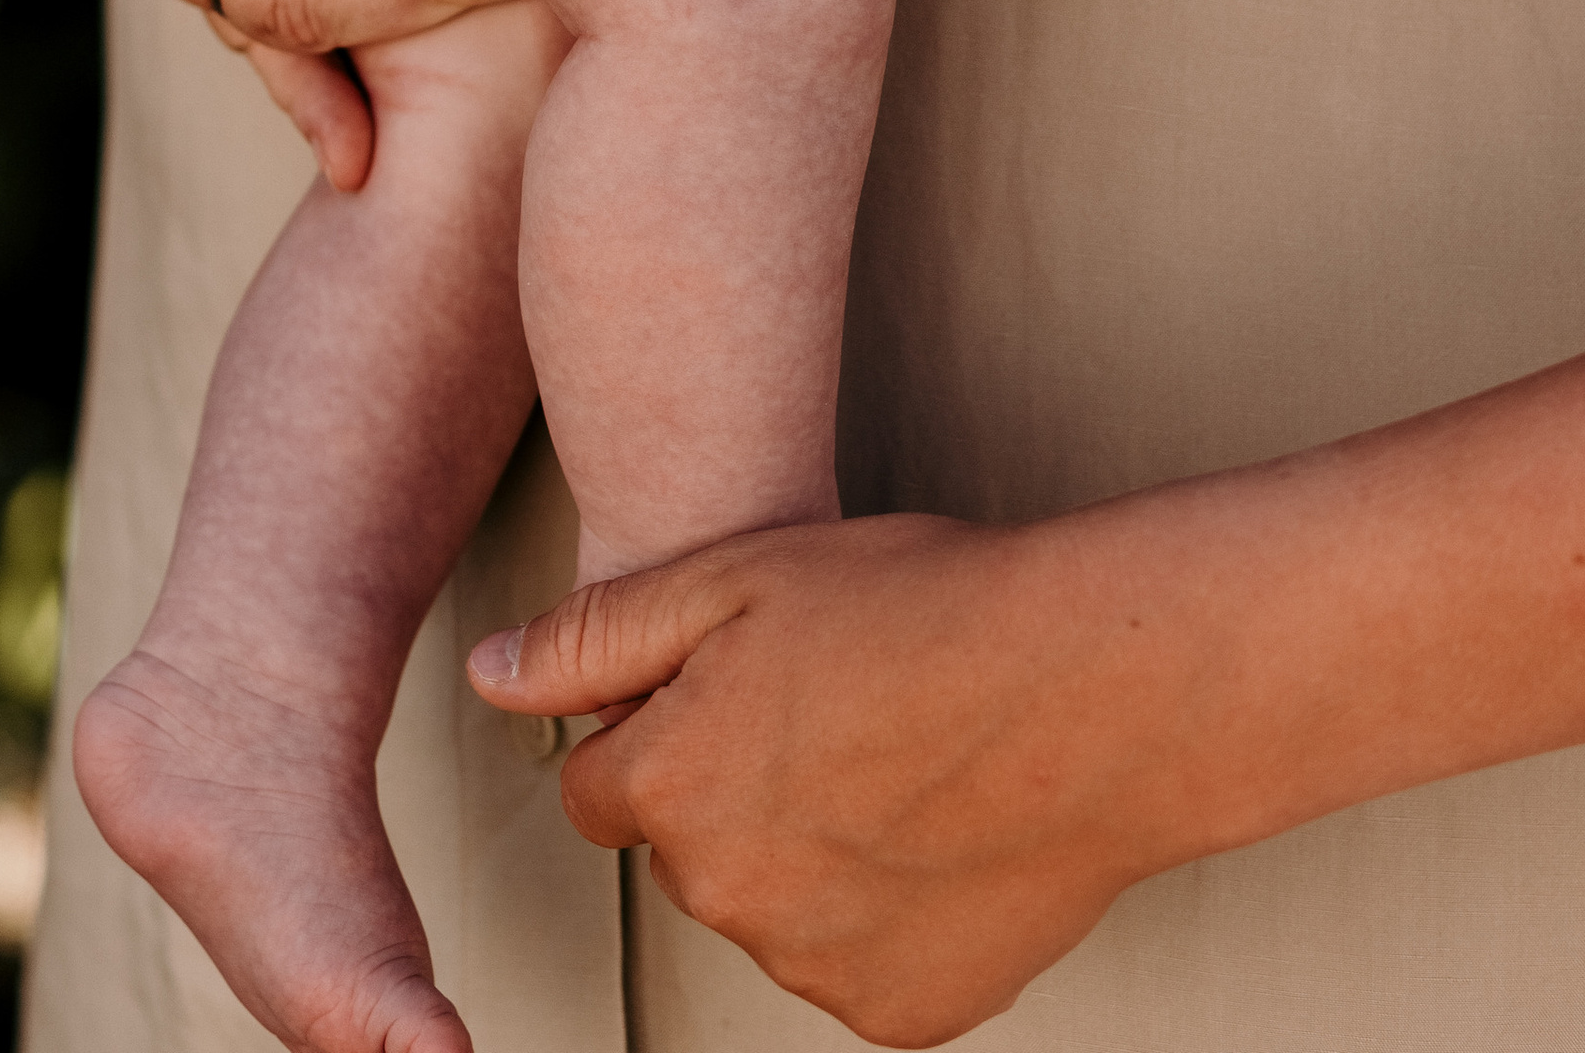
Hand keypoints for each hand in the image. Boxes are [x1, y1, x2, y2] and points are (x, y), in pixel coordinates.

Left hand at [470, 297, 1584, 1043]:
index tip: (732, 685)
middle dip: (728, 788)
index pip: (599, 785)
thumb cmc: (922, 608)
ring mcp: (815, 967)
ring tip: (895, 756)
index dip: (656, 724)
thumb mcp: (734, 574)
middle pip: (685, 848)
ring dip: (803, 849)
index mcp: (670, 788)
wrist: (1095, 694)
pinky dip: (878, 909)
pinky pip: (852, 959)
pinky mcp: (900, 1012)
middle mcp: (726, 898)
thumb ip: (592, 639)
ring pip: (770, 904)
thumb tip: (489, 680)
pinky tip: (934, 829)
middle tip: (828, 706)